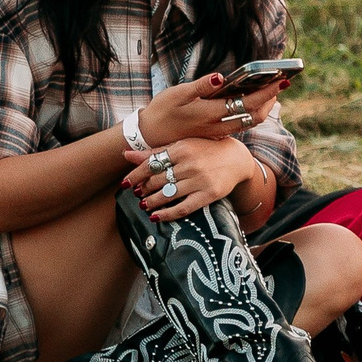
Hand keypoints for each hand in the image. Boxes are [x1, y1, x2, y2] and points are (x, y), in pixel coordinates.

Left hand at [123, 135, 263, 222]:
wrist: (236, 158)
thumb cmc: (205, 150)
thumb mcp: (182, 145)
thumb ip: (155, 152)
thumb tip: (125, 154)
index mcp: (181, 148)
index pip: (151, 164)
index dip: (135, 175)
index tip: (125, 183)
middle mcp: (190, 164)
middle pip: (158, 180)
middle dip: (143, 189)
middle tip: (137, 193)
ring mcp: (200, 180)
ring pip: (168, 194)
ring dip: (151, 201)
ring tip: (144, 204)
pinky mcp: (209, 194)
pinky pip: (183, 208)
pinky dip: (167, 214)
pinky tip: (156, 216)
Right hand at [139, 72, 288, 145]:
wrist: (151, 136)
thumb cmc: (163, 111)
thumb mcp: (178, 94)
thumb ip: (201, 86)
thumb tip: (221, 76)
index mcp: (211, 114)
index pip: (247, 104)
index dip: (266, 93)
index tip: (280, 81)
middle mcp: (219, 126)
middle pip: (254, 116)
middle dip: (270, 100)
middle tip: (280, 84)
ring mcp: (218, 131)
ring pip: (249, 122)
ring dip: (263, 107)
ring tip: (270, 90)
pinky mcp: (216, 133)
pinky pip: (240, 124)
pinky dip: (251, 112)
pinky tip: (251, 100)